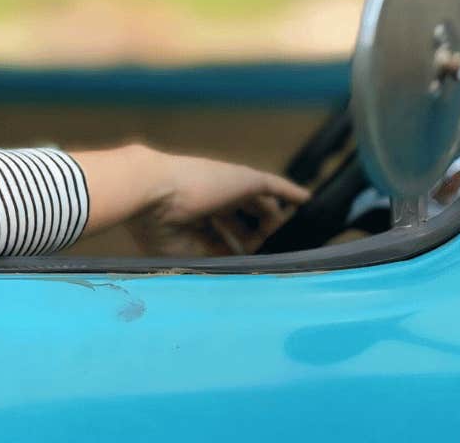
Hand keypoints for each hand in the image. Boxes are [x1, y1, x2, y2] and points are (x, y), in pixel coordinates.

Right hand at [73, 144, 310, 256]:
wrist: (151, 194)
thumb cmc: (158, 228)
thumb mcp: (188, 256)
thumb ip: (213, 263)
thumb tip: (239, 279)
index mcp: (194, 217)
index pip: (224, 236)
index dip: (238, 250)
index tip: (250, 266)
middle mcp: (213, 201)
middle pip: (245, 222)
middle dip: (257, 240)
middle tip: (272, 260)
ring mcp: (229, 188)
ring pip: (262, 207)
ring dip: (274, 225)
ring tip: (291, 244)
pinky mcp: (245, 180)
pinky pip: (276, 187)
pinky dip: (291, 193)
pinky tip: (308, 203)